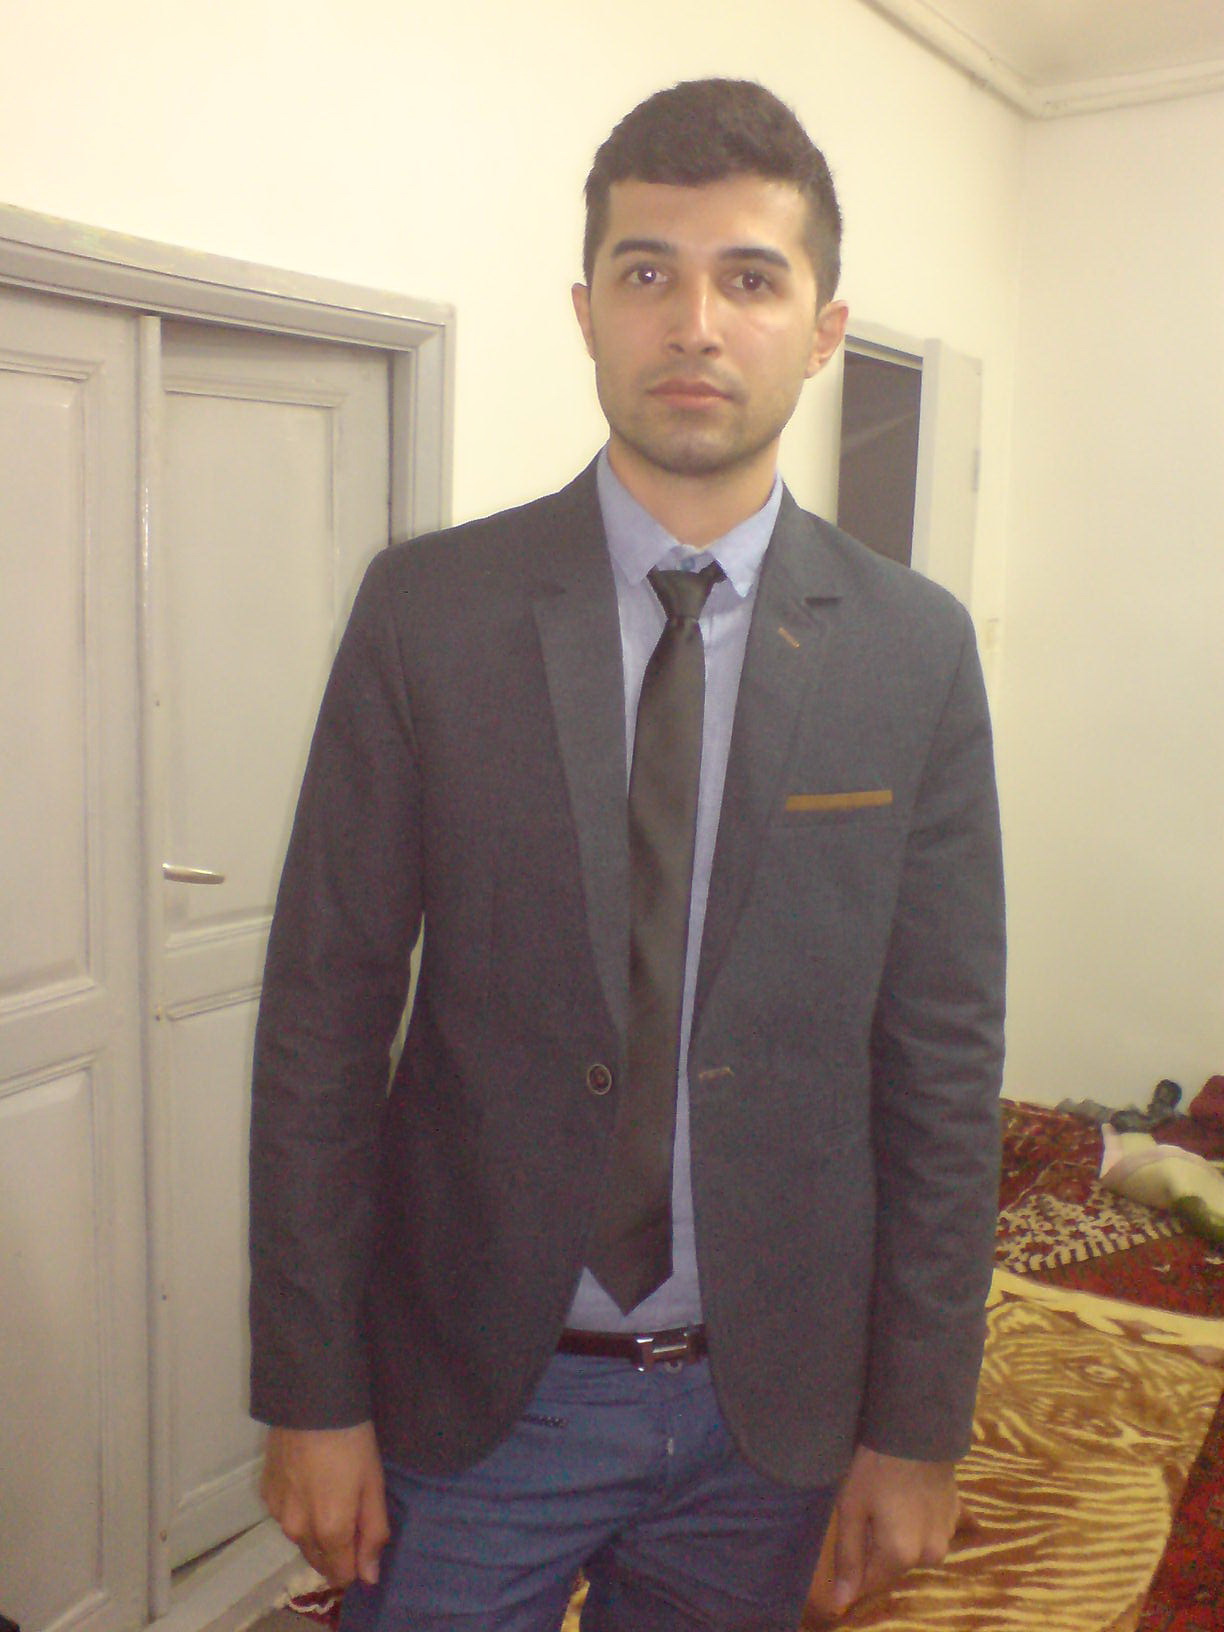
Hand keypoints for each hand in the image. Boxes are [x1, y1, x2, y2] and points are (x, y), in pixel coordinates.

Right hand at [260, 1422, 389, 1587]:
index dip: (356, 1564)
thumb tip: (369, 1577)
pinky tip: (309, 1481)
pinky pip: (285, 1516)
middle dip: (336, 1550)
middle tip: (351, 1511)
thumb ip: (373, 1534)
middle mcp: (298, 1530)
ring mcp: (277, 1513)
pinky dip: (298, 1509)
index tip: (364, 1537)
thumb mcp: (374, 1484)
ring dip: (316, 1530)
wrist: (310, 1401)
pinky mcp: (265, 1494)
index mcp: (329, 1531)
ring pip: (301, 1539)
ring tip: (329, 1491)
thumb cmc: (351, 1441)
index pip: (340, 1575)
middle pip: (319, 1560)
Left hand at [829, 1446, 958, 1613]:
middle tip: (867, 1508)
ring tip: (888, 1497)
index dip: (854, 1563)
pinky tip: (910, 1496)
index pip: (871, 1582)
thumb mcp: (852, 1509)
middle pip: (893, 1564)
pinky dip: (919, 1520)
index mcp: (901, 1556)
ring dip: (899, 1534)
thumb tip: (843, 1604)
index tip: (849, 1533)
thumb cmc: (876, 1467)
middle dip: (877, 1545)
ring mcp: (947, 1536)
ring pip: (913, 1548)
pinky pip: (932, 1530)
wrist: (917, 1429)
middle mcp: (929, 1555)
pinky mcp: (957, 1516)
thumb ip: (848, 1558)